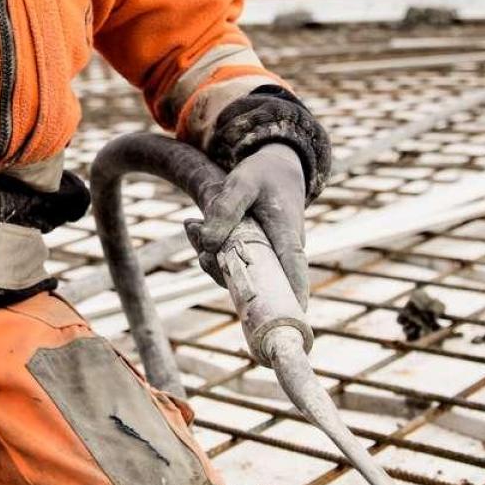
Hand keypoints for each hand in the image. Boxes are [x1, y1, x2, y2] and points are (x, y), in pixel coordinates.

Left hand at [191, 144, 309, 305]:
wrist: (276, 169)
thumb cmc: (263, 175)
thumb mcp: (242, 183)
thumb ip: (227, 209)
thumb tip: (209, 244)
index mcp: (287, 233)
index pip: (292, 267)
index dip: (292, 292)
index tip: (292, 315)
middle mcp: (281, 251)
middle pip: (255, 279)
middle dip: (219, 270)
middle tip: (197, 243)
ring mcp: (269, 256)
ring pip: (238, 272)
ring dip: (210, 257)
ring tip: (192, 225)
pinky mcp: (256, 255)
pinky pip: (232, 263)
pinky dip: (210, 250)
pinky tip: (194, 228)